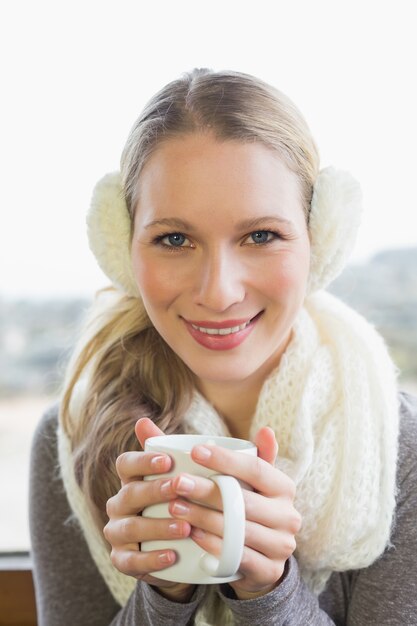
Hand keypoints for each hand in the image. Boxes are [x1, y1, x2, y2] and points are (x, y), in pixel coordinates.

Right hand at [103, 418, 194, 601]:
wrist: (179, 552)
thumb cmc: (179, 504)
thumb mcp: (180, 478)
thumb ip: (172, 452)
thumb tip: (161, 425)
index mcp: (131, 480)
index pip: (126, 464)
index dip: (144, 461)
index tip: (168, 460)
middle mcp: (118, 504)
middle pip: (129, 493)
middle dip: (155, 491)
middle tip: (180, 489)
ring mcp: (117, 533)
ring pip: (130, 528)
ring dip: (158, 527)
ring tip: (185, 527)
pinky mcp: (121, 560)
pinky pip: (131, 561)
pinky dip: (152, 559)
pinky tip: (173, 556)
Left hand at [167, 427, 301, 599]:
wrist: (260, 560)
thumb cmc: (246, 508)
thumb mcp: (246, 481)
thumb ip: (242, 455)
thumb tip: (264, 427)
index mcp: (283, 487)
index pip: (255, 468)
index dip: (225, 459)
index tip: (195, 451)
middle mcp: (288, 515)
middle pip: (243, 499)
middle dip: (206, 490)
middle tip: (176, 483)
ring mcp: (282, 545)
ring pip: (237, 528)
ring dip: (202, 517)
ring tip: (175, 507)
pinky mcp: (269, 570)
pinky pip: (237, 556)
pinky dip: (212, 545)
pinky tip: (191, 534)